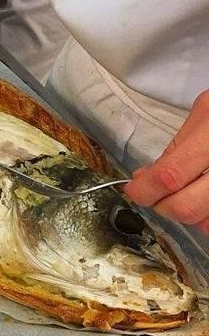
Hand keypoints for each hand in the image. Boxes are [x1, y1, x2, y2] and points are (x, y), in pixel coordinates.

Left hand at [125, 90, 208, 232]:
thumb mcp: (205, 112)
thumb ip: (175, 147)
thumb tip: (144, 178)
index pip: (170, 176)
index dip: (145, 189)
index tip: (134, 190)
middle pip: (186, 207)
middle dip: (163, 205)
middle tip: (157, 194)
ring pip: (205, 222)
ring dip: (188, 214)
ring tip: (186, 193)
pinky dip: (206, 216)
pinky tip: (204, 197)